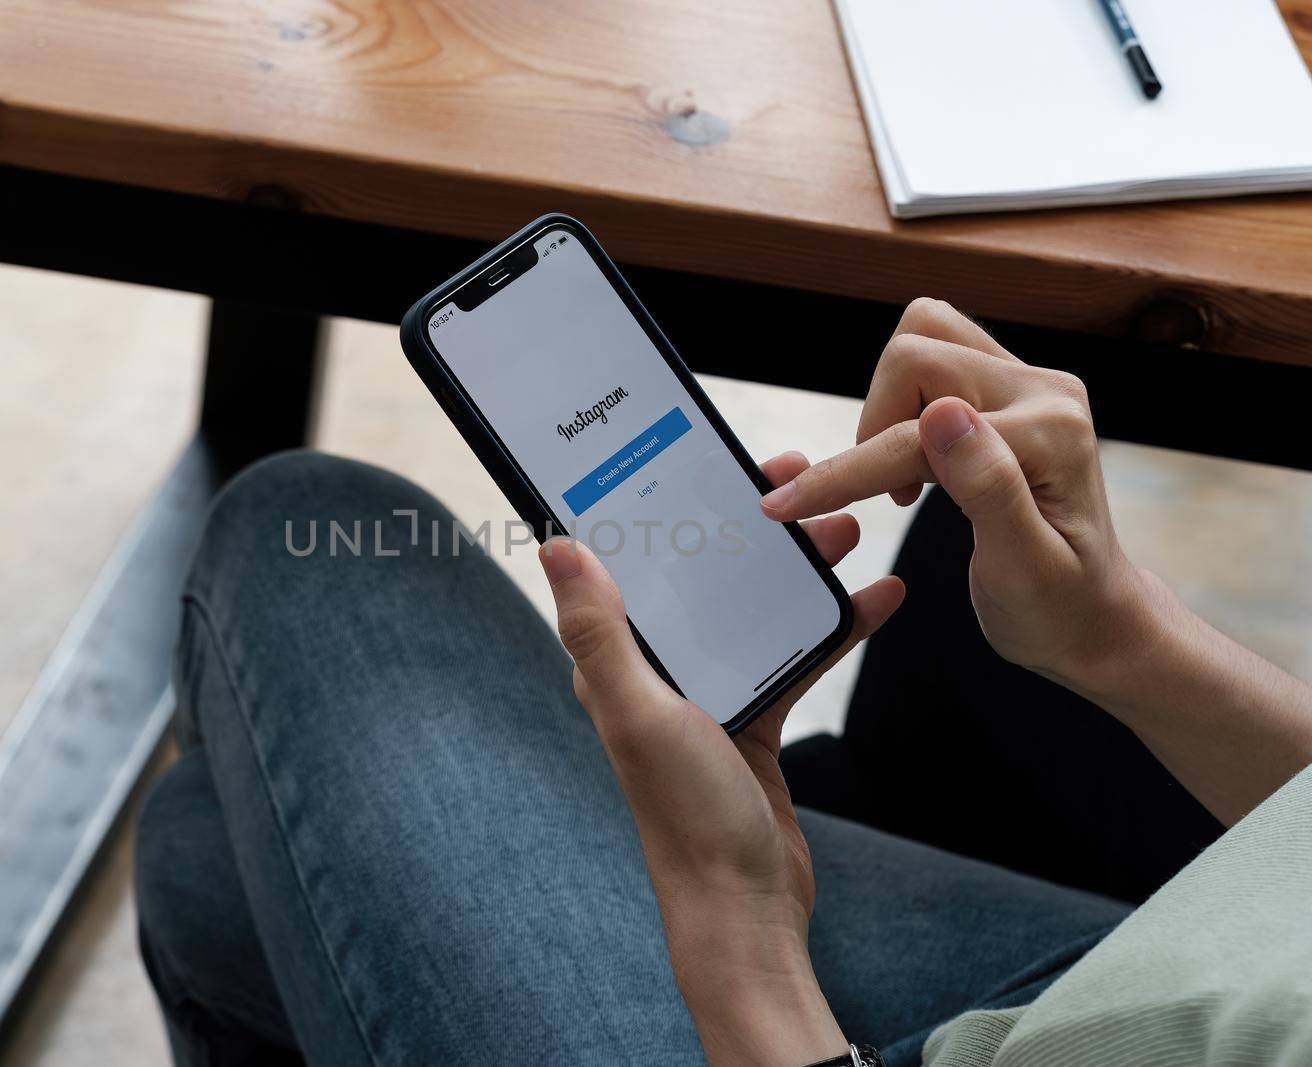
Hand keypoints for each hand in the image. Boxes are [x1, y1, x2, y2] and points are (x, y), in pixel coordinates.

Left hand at [538, 492, 902, 1066]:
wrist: (745, 907)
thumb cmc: (686, 817)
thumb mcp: (641, 713)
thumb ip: (601, 631)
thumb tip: (557, 545)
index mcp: (617, 663)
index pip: (635, 564)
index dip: (666, 509)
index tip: (707, 461)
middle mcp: (656, 672)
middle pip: (701, 576)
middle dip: (747, 527)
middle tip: (797, 480)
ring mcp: (708, 694)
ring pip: (753, 608)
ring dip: (796, 569)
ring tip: (846, 528)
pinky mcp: (754, 720)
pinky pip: (795, 655)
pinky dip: (833, 626)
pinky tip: (877, 597)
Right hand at [759, 298, 1150, 696]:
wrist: (1095, 618)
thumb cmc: (1059, 609)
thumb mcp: (1023, 570)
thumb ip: (988, 487)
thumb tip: (941, 414)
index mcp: (1052, 434)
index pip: (916, 431)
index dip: (847, 470)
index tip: (786, 505)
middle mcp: (1045, 390)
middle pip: (915, 352)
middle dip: (872, 424)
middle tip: (882, 496)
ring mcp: (1029, 384)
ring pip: (923, 339)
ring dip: (886, 404)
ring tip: (899, 478)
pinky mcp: (1011, 390)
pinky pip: (935, 359)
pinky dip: (901, 406)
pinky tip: (915, 468)